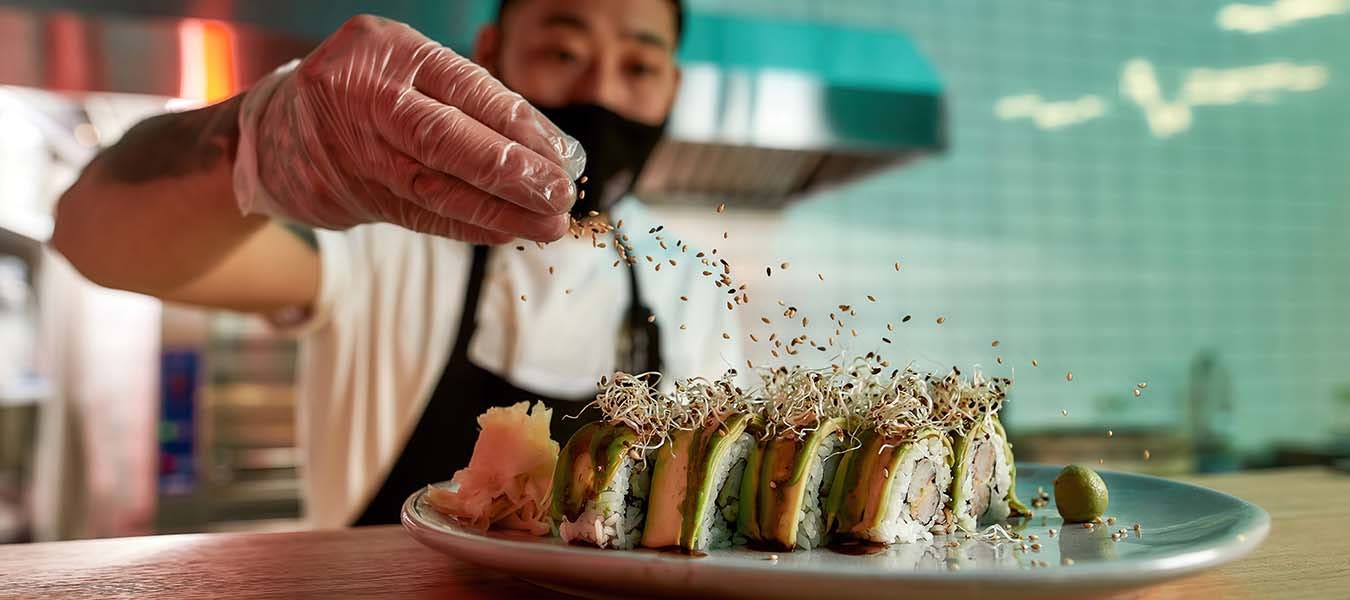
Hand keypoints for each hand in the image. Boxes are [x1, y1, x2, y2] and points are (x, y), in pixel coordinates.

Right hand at [234, 15, 584, 242]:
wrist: (277, 131)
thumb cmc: (369, 93)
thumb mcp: (410, 69)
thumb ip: (472, 96)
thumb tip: (553, 147)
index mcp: (389, 51)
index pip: (468, 90)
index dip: (521, 127)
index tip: (563, 157)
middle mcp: (365, 95)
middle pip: (447, 139)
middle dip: (512, 173)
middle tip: (559, 196)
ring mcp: (351, 148)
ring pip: (434, 186)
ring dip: (498, 211)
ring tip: (546, 226)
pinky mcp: (347, 194)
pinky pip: (418, 215)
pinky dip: (466, 226)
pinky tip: (505, 232)